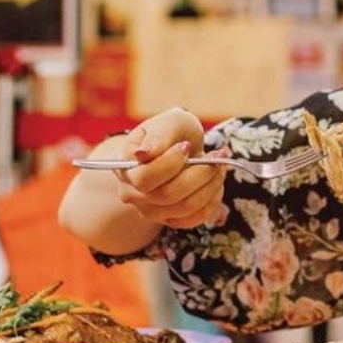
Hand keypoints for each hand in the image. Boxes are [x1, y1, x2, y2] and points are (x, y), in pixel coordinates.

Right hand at [112, 108, 226, 228]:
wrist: (179, 145)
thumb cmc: (171, 132)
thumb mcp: (168, 121)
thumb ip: (157, 136)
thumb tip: (142, 155)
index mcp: (124, 168)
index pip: (144, 179)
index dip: (170, 164)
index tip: (187, 146)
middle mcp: (132, 194)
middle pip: (168, 195)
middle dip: (200, 173)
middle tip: (217, 154)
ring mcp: (150, 211)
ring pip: (186, 207)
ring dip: (211, 184)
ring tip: (219, 165)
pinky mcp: (171, 220)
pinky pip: (196, 218)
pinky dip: (213, 199)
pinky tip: (215, 182)